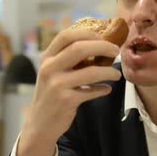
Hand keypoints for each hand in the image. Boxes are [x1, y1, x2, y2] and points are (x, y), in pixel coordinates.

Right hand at [17, 28, 121, 155]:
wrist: (39, 123)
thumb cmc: (51, 93)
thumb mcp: (53, 72)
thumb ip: (68, 58)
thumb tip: (98, 43)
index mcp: (47, 57)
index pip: (66, 35)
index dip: (87, 32)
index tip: (102, 35)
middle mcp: (49, 68)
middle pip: (79, 48)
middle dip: (102, 46)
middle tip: (115, 50)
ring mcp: (57, 85)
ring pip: (90, 71)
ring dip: (108, 71)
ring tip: (116, 74)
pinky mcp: (66, 100)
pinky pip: (91, 91)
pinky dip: (102, 89)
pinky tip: (107, 89)